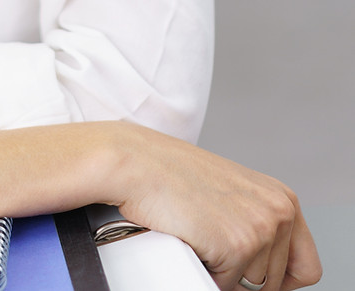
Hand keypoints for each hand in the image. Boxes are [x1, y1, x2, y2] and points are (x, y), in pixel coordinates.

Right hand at [112, 125, 320, 290]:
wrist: (136, 163)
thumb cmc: (172, 175)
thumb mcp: (231, 193)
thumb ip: (256, 222)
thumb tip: (262, 275)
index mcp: (283, 198)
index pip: (305, 268)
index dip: (278, 281)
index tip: (251, 274)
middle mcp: (280, 212)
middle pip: (274, 283)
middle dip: (241, 276)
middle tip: (209, 242)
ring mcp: (261, 229)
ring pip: (251, 287)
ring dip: (222, 272)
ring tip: (198, 233)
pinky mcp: (237, 246)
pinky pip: (225, 285)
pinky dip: (205, 271)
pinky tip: (191, 237)